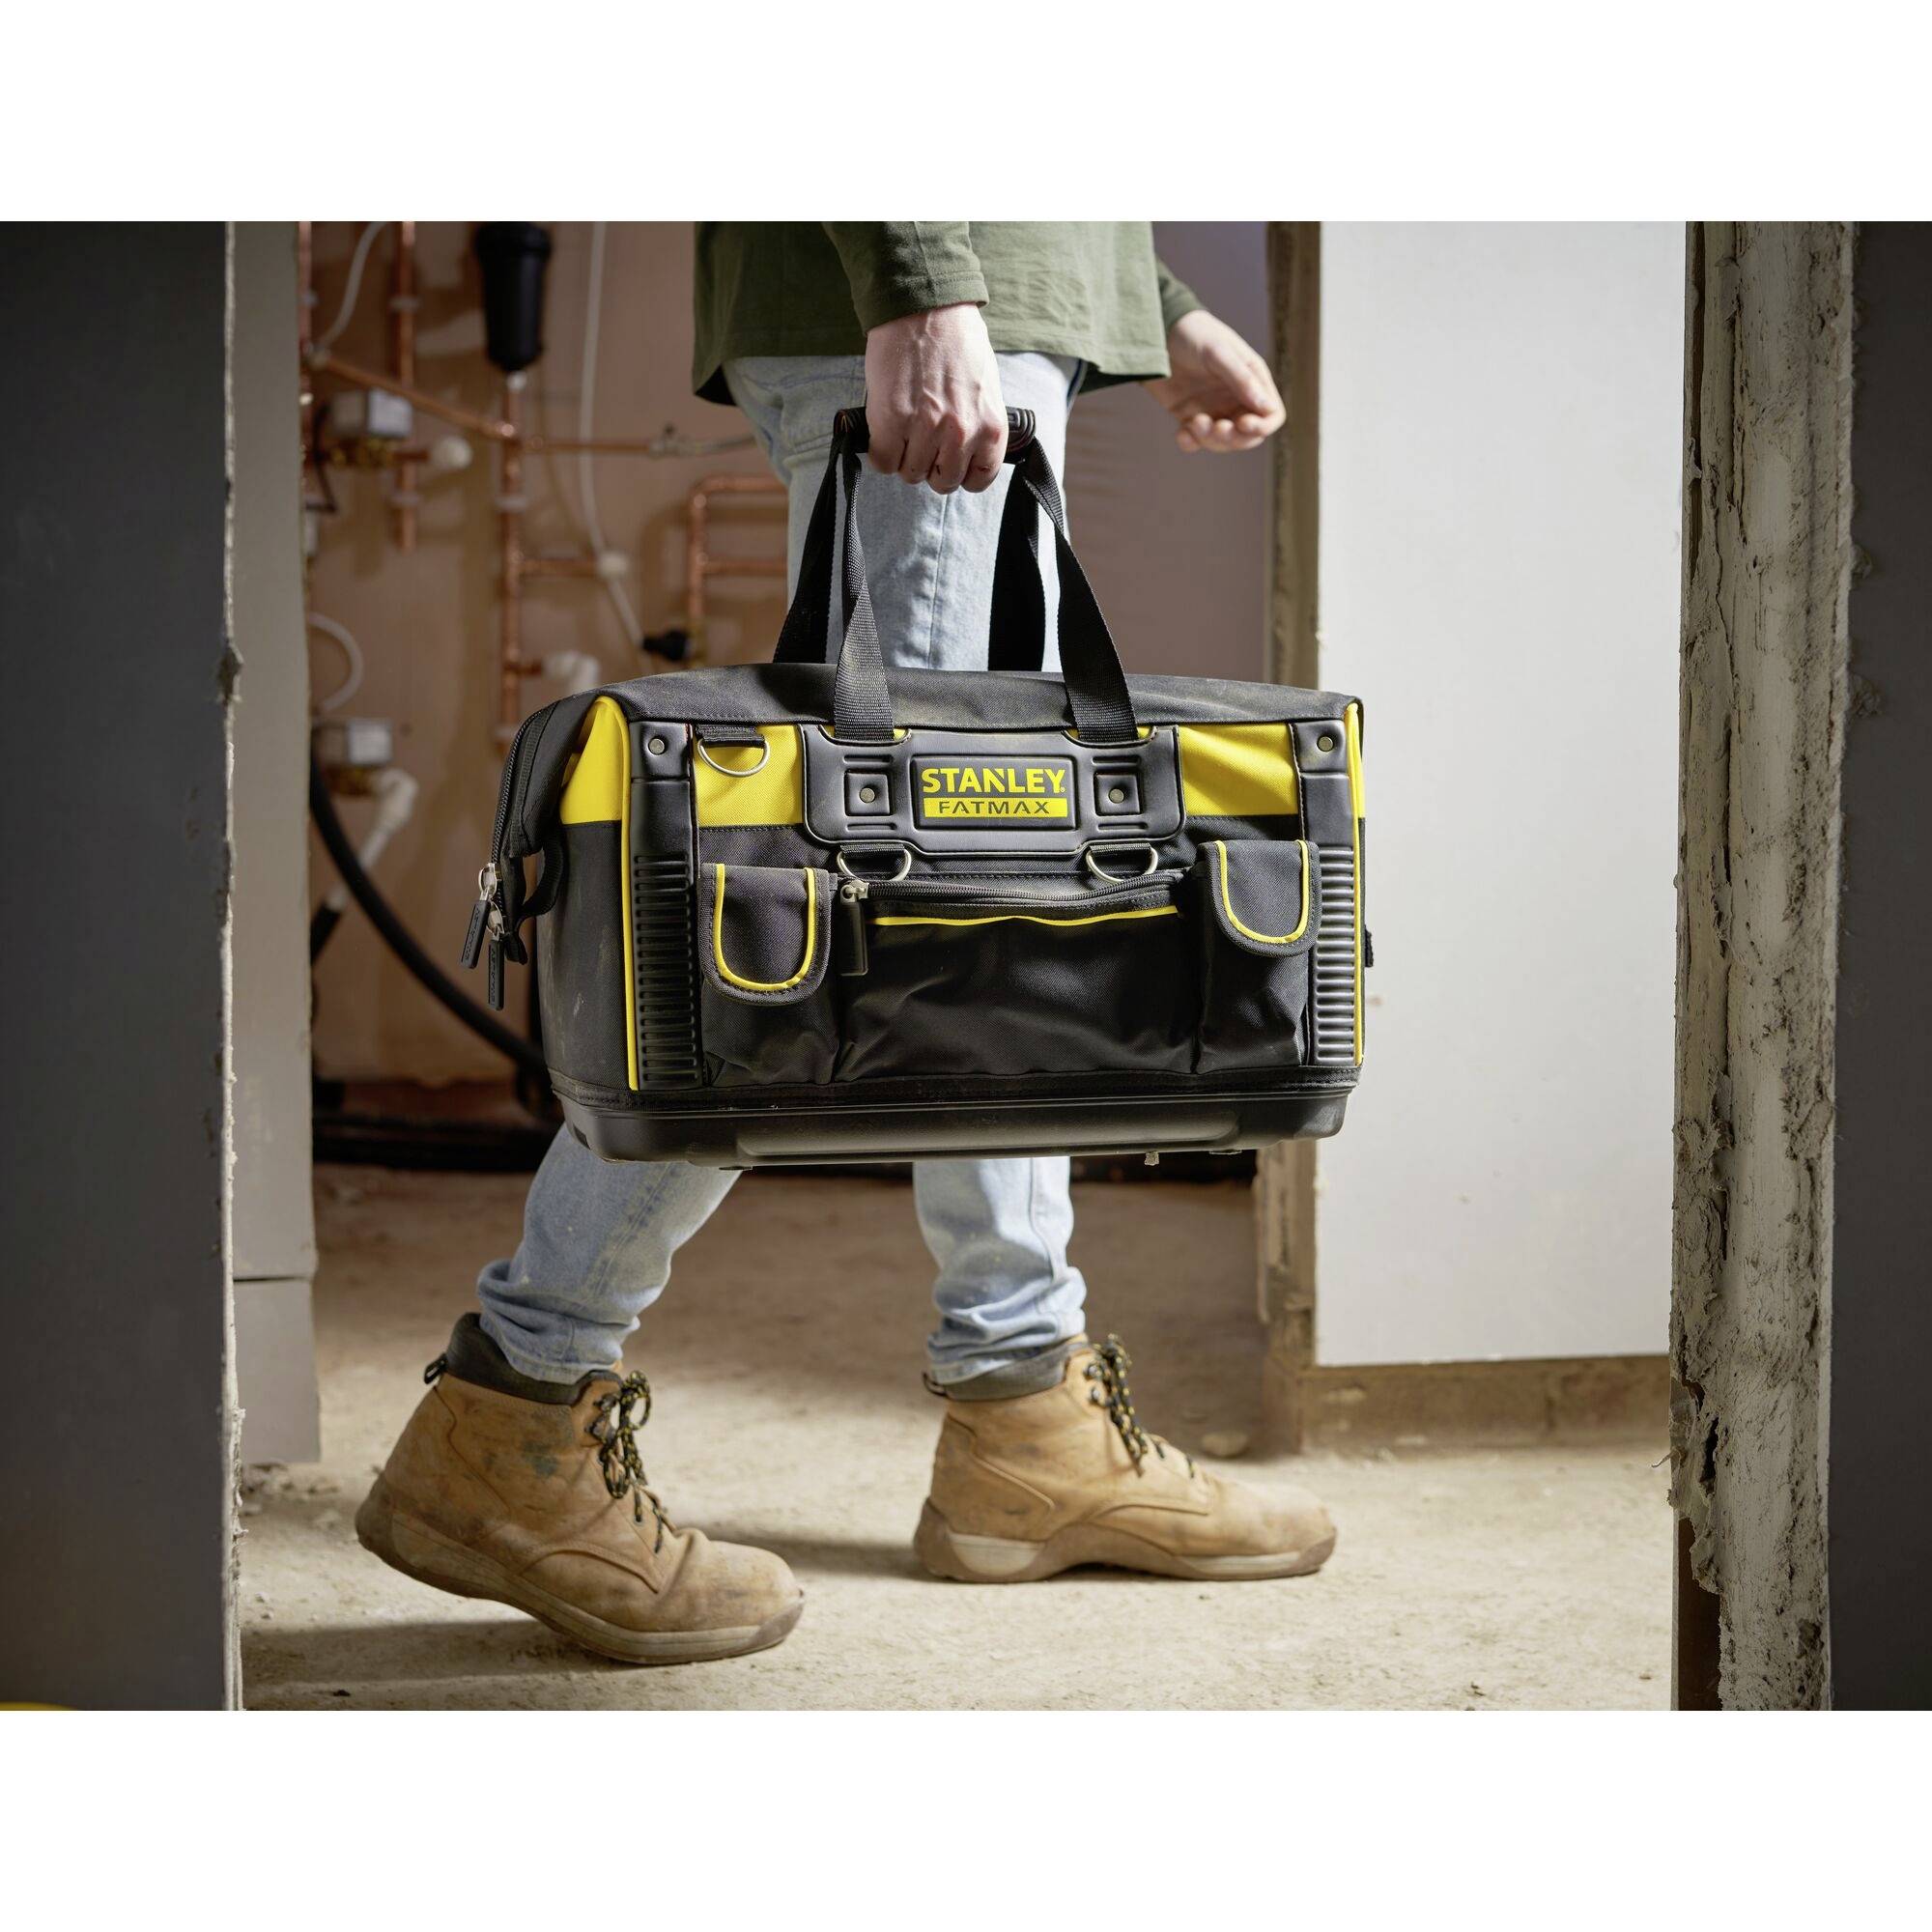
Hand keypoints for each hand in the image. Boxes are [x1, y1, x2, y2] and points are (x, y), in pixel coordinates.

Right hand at [863, 303, 1007, 492]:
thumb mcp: (984, 387)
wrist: (924, 307)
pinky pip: (884, 462)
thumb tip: (965, 451)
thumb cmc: (955, 340)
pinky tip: (885, 434)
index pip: (980, 479)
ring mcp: (925, 430)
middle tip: (923, 445)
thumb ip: (977, 423)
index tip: (952, 463)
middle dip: (932, 468)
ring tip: (904, 431)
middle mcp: (961, 434)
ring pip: (911, 474)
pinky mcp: (892, 422)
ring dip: (905, 458)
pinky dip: (881, 454)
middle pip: (943, 481)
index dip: (962, 474)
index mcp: (989, 426)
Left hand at [1146, 310, 1284, 452]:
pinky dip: (1191, 443)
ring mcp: (1214, 409)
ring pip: (1222, 442)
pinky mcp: (1190, 417)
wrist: (1157, 333)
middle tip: (1217, 428)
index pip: (1271, 414)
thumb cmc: (1193, 334)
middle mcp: (1236, 398)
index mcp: (1252, 380)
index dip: (1263, 426)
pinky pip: (1196, 441)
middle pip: (1248, 436)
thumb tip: (1267, 407)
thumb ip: (1241, 379)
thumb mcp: (1218, 353)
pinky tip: (1181, 434)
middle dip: (1234, 438)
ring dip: (1210, 440)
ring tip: (1195, 422)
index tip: (1244, 424)